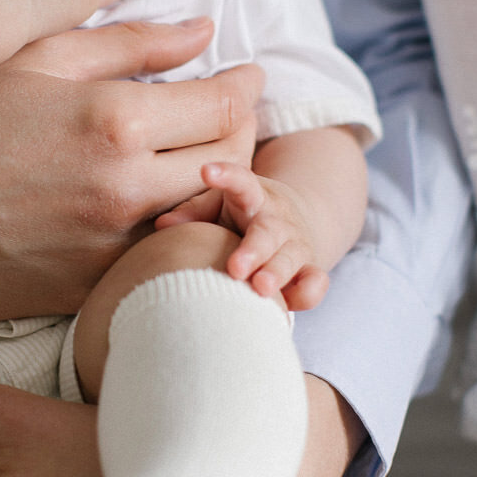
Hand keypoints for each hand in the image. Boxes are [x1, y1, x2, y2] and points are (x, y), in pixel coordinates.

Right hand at [0, 24, 262, 319]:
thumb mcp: (33, 57)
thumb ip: (131, 44)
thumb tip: (206, 32)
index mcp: (111, 119)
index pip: (226, 105)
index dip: (244, 87)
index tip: (243, 76)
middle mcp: (121, 190)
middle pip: (230, 163)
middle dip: (238, 133)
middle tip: (219, 114)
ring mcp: (104, 250)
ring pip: (201, 218)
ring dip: (211, 187)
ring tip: (187, 159)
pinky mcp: (83, 291)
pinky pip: (153, 260)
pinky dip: (165, 231)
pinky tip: (142, 206)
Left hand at [156, 160, 328, 309]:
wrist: (296, 219)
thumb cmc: (242, 214)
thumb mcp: (220, 205)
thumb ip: (194, 212)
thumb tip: (162, 226)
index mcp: (254, 196)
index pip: (242, 182)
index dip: (226, 175)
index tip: (206, 171)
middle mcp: (278, 220)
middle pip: (268, 233)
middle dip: (253, 251)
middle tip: (235, 268)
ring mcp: (297, 245)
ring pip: (291, 258)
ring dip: (276, 273)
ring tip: (260, 288)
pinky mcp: (310, 269)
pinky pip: (314, 284)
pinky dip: (307, 294)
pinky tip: (289, 305)